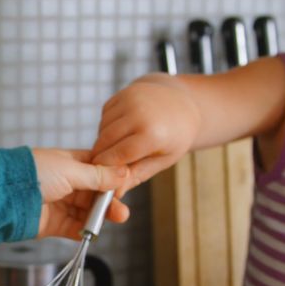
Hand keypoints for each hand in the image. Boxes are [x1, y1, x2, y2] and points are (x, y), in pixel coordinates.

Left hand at [31, 148, 130, 238]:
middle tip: (121, 208)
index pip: (98, 168)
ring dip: (102, 216)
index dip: (113, 176)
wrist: (3, 196)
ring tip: (118, 218)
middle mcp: (66, 182)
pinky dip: (86, 230)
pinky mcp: (53, 223)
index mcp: (69, 162)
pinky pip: (74, 228)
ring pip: (87, 211)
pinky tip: (96, 231)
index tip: (127, 183)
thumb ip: (98, 175)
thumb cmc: (34, 174)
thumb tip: (123, 172)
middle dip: (109, 200)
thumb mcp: (70, 170)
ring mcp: (59, 203)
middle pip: (95, 192)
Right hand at [91, 74, 202, 188]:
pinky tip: (123, 130)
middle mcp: (139, 114)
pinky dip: (107, 126)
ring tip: (120, 146)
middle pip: (104, 142)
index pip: (116, 156)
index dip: (105, 168)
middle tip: (106, 166)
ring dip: (104, 141)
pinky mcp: (123, 93)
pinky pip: (104, 116)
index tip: (101, 177)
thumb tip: (116, 192)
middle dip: (101, 156)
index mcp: (152, 134)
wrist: (183, 104)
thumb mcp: (162, 160)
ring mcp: (130, 99)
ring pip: (102, 129)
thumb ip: (137, 175)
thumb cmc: (175, 136)